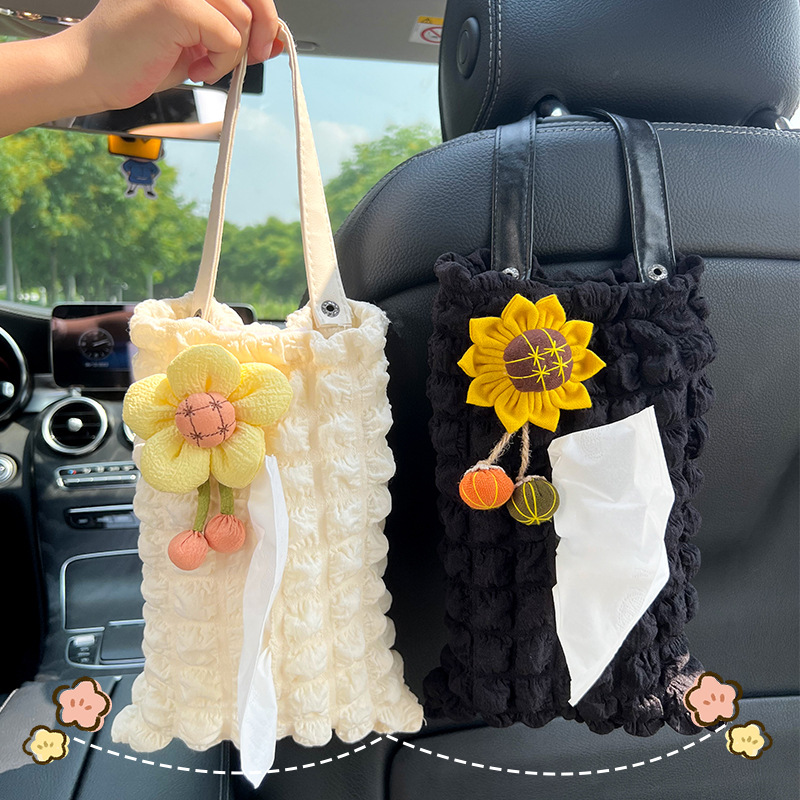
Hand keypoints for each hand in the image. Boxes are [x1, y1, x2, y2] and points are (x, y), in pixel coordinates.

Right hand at [67, 0, 282, 110]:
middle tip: (253, 58)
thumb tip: (278, 39)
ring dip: (232, 54)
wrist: (92, 72)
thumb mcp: (198, 42)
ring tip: (203, 66)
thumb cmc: (139, 57)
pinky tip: (195, 69)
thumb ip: (235, 33)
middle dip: (264, 30)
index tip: (264, 44)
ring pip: (242, 19)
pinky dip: (220, 62)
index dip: (264, 12)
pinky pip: (227, 37)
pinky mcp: (174, 4)